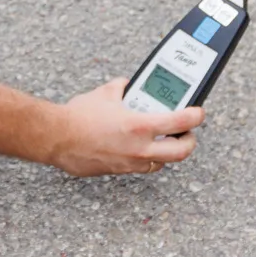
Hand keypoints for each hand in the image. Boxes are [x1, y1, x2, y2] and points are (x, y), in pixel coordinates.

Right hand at [47, 81, 203, 176]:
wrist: (56, 139)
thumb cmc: (78, 116)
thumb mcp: (105, 93)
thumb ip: (122, 88)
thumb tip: (128, 86)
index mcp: (138, 126)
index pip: (179, 123)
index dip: (195, 117)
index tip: (198, 112)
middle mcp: (138, 148)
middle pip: (180, 152)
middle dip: (189, 141)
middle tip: (187, 132)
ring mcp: (129, 162)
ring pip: (161, 163)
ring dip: (167, 152)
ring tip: (165, 140)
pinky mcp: (118, 170)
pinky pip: (141, 167)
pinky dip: (147, 157)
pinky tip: (140, 147)